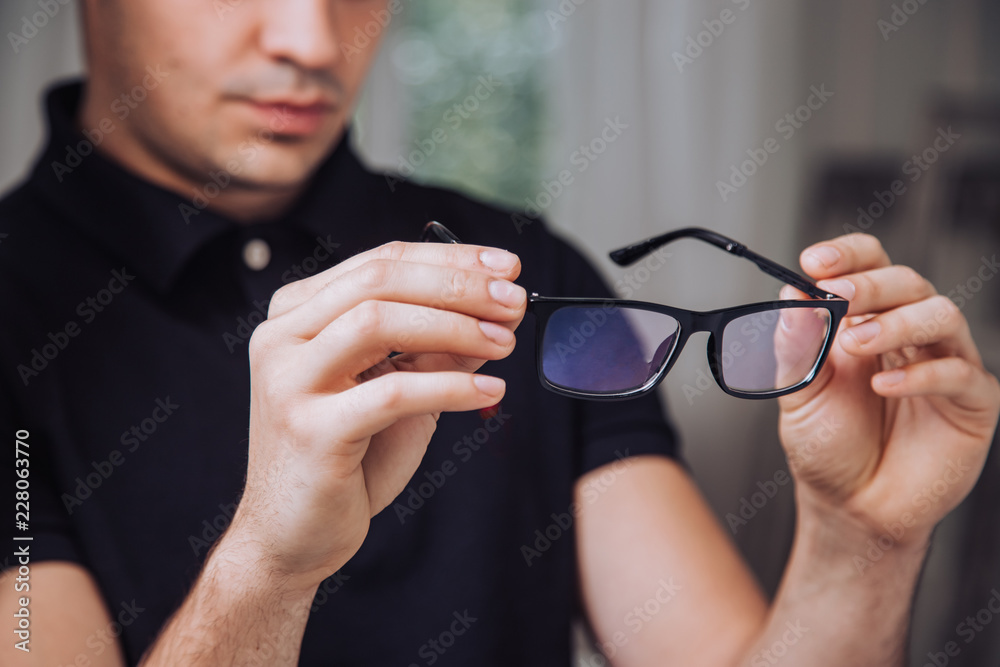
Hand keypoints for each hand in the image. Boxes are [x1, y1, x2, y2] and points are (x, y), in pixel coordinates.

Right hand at [225, 241, 525, 588]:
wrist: (293, 537)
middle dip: (458, 285)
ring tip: (503, 342)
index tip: (506, 268)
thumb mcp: (398, 391)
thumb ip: (436, 349)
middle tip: (514, 302)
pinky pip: (392, 392)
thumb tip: (496, 311)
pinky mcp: (309, 429)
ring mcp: (288, 381)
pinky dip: (451, 386)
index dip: (451, 258)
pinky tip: (489, 390)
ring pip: (377, 323)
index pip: (381, 261)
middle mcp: (283, 337)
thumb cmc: (345, 460)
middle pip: (379, 281)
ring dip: (454, 326)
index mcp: (298, 314)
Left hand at [777, 233, 999, 544]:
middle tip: (839, 296)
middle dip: (870, 284)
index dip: (848, 255)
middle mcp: (907, 336)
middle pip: (908, 282)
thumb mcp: (799, 393)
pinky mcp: (970, 403)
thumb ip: (797, 346)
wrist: (850, 506)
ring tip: (856, 343)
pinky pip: (960, 373)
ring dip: (897, 322)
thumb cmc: (827, 448)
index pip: (868, 267)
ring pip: (942, 315)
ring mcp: (943, 365)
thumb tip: (792, 294)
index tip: (814, 261)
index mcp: (865, 323)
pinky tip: (884, 386)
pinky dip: (921, 374)